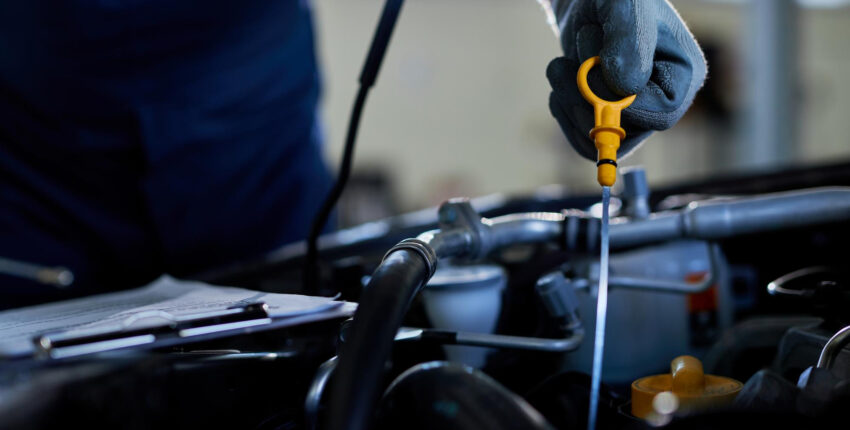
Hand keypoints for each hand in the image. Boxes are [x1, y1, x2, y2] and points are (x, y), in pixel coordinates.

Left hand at [546, 0, 706, 160]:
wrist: (587, 3)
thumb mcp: (624, 4)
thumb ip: (630, 37)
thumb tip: (625, 87)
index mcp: (684, 73)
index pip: (662, 114)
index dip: (623, 103)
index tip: (596, 64)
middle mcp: (663, 100)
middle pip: (627, 131)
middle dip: (587, 98)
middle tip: (565, 61)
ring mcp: (634, 115)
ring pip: (600, 139)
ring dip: (569, 102)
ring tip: (561, 65)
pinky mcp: (608, 121)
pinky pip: (583, 140)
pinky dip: (563, 111)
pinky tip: (562, 81)